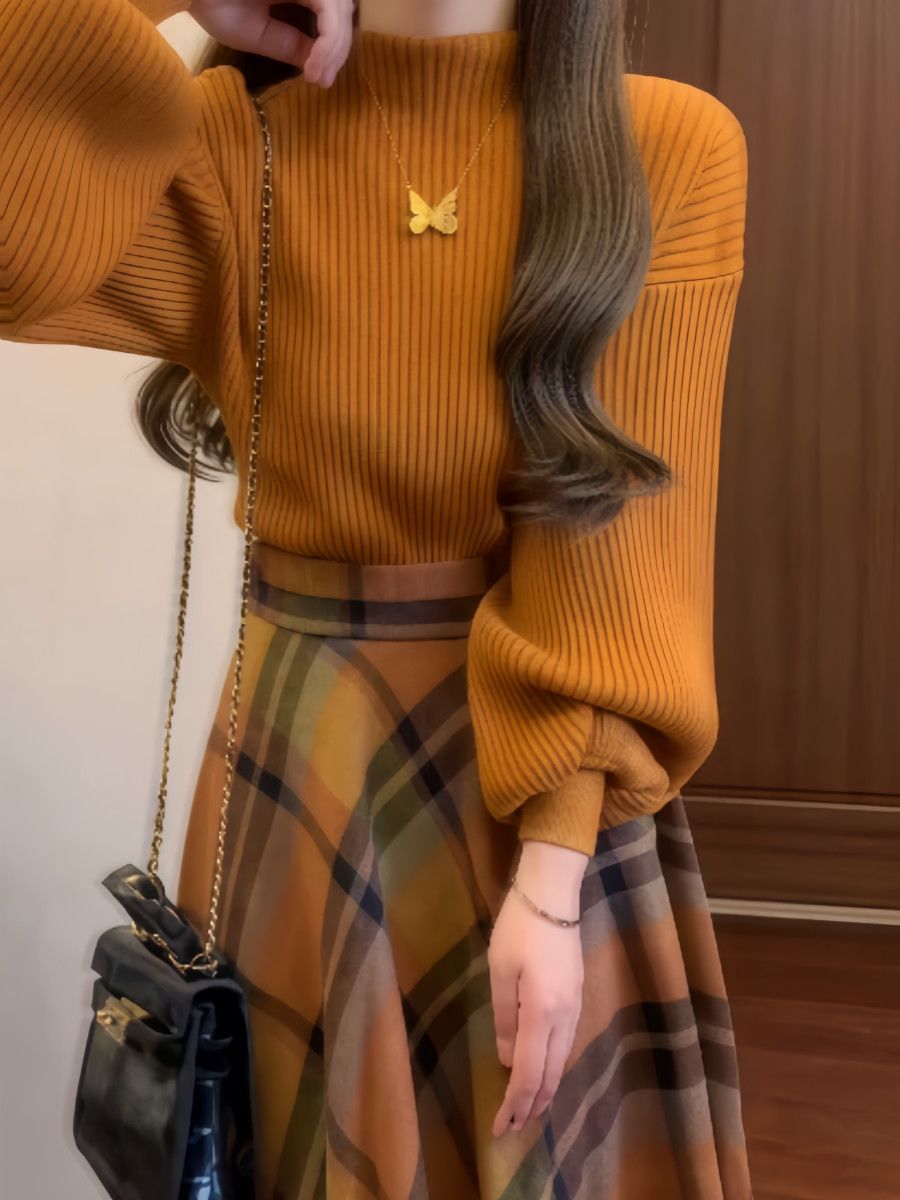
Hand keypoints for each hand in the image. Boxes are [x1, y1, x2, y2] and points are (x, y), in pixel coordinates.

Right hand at [188, 0, 355, 84]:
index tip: (320, 80)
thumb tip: (319, 64)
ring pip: (340, 8)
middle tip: (322, 82)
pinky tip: (313, 66)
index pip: (329, 15)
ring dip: (335, 49)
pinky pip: (328, 7)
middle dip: (338, 51)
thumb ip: (289, 44)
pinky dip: (328, 40)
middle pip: (341, 11)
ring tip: (317, 77)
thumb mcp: (256, 31)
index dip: (332, 48)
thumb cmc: (209, 2)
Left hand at [487, 846, 586, 1135]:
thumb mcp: (500, 972)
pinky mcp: (576, 996)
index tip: (500, 1128)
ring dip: (544, 1089)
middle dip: (532, 1105)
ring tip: (528, 1108)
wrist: (553, 895)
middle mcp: (565, 1018)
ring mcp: (575, 1007)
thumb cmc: (519, 929)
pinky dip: (552, 1067)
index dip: (514, 1104)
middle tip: (513, 1128)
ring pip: (561, 1061)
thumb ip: (505, 1019)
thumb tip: (508, 1061)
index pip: (528, 1074)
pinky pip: (565, 1045)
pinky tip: (542, 1070)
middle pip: (550, 1074)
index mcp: (542, 1014)